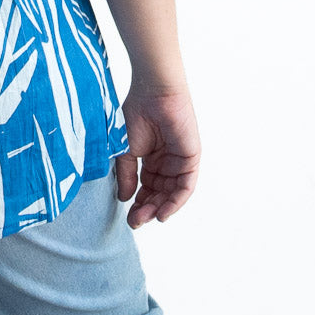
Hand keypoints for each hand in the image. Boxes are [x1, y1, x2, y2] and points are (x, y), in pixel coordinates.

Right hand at [114, 83, 200, 228]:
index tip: (127, 216)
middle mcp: (166, 162)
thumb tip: (124, 199)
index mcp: (150, 158)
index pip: (146, 187)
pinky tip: (162, 212)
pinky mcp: (191, 159)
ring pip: (171, 193)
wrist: (153, 93)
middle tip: (135, 222)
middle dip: (147, 208)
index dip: (137, 202)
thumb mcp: (125, 149)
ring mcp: (179, 161)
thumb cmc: (136, 112)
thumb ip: (126, 174)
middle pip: (159, 193)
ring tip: (146, 218)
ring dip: (159, 208)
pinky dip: (175, 201)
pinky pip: (185, 186)